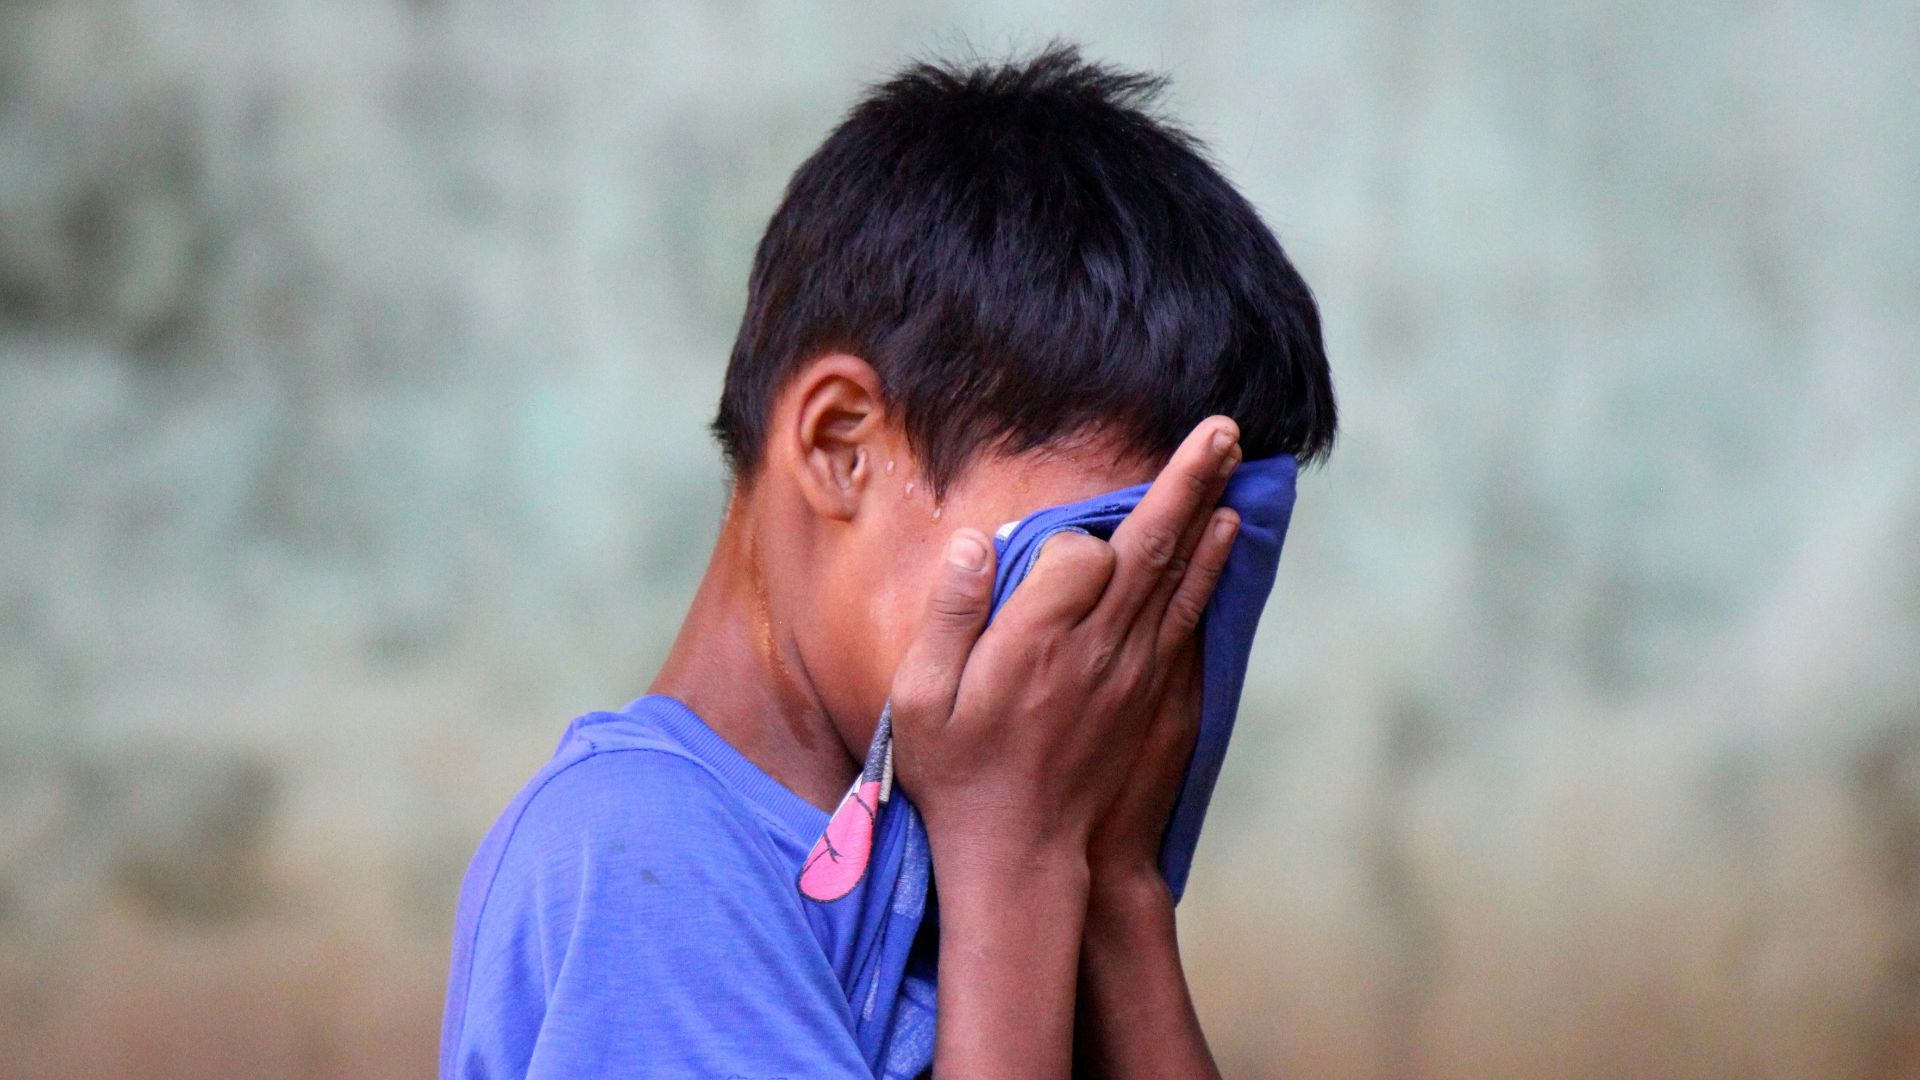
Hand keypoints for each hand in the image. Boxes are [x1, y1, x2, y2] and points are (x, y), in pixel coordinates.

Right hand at [894, 416, 1241, 1077]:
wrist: (1029, 862)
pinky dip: (1210, 571)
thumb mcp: (922, 701)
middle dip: (1186, 479)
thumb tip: (977, 542)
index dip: (1063, 538)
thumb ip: (949, 615)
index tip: (1035, 552)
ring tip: (1231, 460)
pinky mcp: (1161, 699)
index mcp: (1040, 639)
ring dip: (1208, 512)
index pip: (1076, 550)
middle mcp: (1102, 648)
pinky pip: (1192, 618)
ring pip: (1183, 576)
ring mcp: (1140, 674)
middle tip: (1221, 426)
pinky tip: (1222, 539)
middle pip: (1151, 544)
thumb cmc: (961, 779)